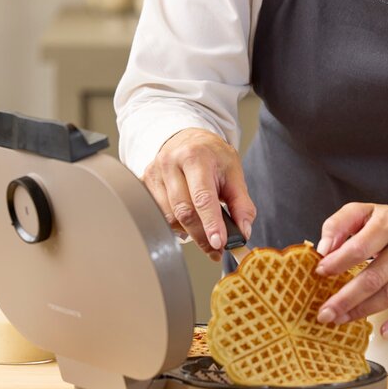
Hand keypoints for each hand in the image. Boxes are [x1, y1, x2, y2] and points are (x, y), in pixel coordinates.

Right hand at [142, 127, 255, 259]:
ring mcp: (154, 173)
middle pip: (184, 211)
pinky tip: (188, 222)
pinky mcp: (144, 183)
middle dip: (202, 235)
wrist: (188, 139)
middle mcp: (171, 163)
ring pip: (169, 217)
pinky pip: (159, 215)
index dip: (211, 223)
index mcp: (196, 156)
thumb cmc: (212, 156)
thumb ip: (241, 203)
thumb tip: (243, 231)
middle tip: (216, 250)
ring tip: (205, 232)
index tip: (218, 243)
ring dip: (189, 232)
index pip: (202, 196)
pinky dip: (176, 225)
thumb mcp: (234, 172)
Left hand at [314, 196, 387, 336]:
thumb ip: (339, 224)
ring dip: (363, 311)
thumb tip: (323, 249)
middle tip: (325, 312)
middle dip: (346, 298)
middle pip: (375, 277)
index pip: (361, 246)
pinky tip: (384, 331)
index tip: (320, 272)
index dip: (339, 262)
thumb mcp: (364, 211)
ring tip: (341, 318)